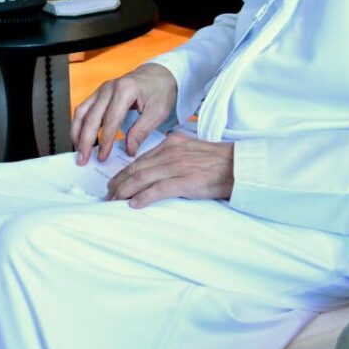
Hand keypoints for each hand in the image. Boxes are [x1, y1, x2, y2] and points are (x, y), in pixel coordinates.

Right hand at [71, 63, 178, 164]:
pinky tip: (80, 138)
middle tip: (82, 160)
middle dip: (85, 141)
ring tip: (78, 151)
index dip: (105, 141)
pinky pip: (84, 110)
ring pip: (82, 112)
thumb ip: (141, 131)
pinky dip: (80, 125)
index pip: (110, 120)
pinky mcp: (99, 94)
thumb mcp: (158, 113)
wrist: (158, 75)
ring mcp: (101, 90)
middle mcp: (109, 88)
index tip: (102, 157)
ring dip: (77, 133)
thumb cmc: (160, 92)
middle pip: (90, 117)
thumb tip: (128, 150)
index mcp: (125, 90)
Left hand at [103, 133, 235, 207]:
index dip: (124, 172)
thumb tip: (159, 164)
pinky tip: (134, 205)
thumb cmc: (219, 161)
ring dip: (125, 191)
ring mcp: (178, 167)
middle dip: (119, 183)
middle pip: (137, 169)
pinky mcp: (186, 181)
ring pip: (143, 179)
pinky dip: (144, 197)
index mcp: (171, 144)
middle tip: (108, 195)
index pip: (141, 159)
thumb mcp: (192, 149)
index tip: (114, 182)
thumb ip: (175, 153)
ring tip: (114, 201)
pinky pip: (159, 190)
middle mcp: (171, 153)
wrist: (240, 166)